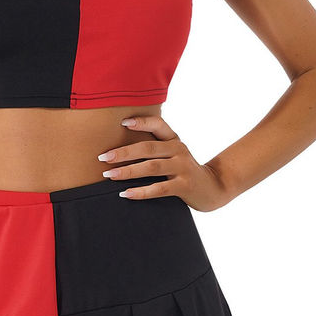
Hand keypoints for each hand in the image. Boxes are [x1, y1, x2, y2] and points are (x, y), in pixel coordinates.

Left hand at [97, 113, 231, 211]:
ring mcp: (182, 167)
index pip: (158, 124)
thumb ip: (154, 147)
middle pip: (148, 148)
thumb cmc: (183, 169)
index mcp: (174, 139)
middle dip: (123, 152)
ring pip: (151, 168)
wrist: (212, 188)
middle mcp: (179, 150)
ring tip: (109, 175)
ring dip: (128, 171)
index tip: (122, 122)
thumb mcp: (173, 153)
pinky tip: (125, 193)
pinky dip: (141, 192)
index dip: (141, 122)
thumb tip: (118, 145)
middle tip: (103, 157)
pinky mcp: (184, 186)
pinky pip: (159, 188)